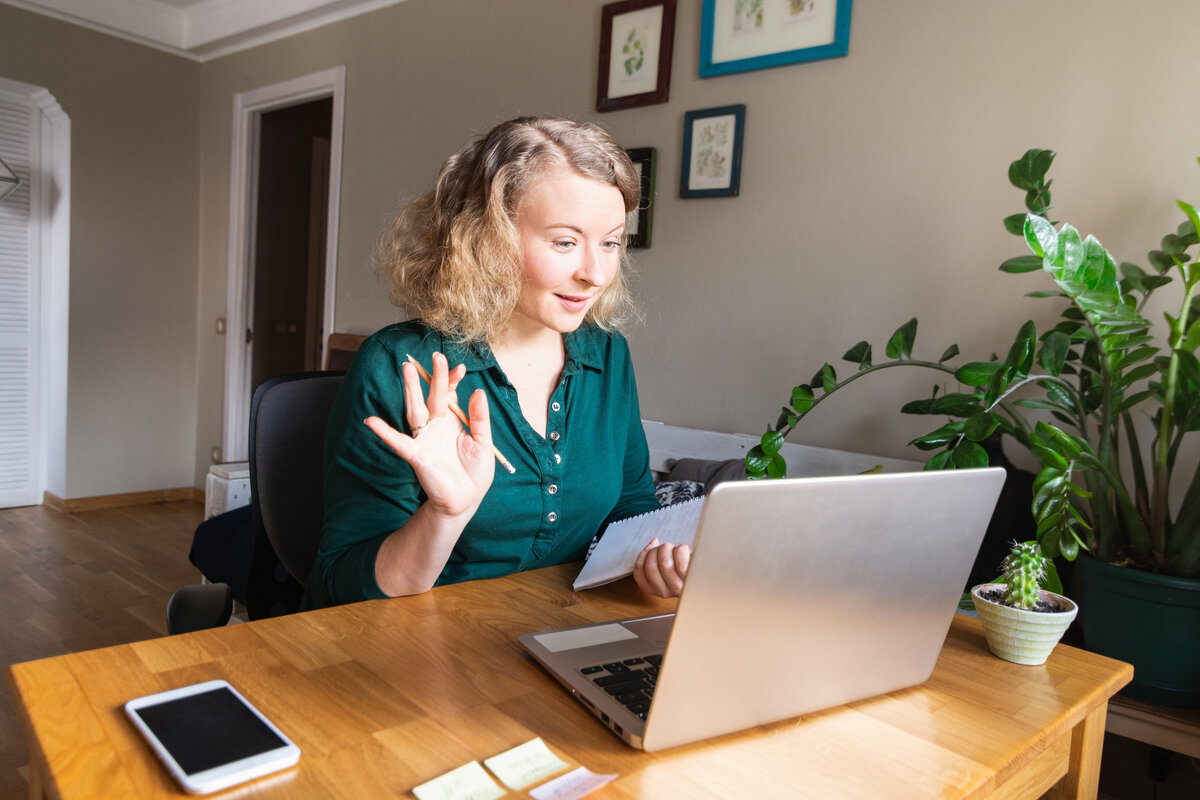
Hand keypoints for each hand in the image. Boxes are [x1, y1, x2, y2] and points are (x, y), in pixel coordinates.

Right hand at [364, 352, 495, 519]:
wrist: (465, 500)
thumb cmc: (474, 473)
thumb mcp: (483, 443)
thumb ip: (479, 418)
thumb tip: (479, 392)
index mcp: (452, 421)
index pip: (450, 394)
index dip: (454, 380)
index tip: (461, 367)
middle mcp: (436, 425)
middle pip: (433, 396)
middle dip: (434, 377)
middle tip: (437, 356)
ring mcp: (424, 438)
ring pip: (415, 409)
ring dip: (411, 390)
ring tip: (406, 369)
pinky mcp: (416, 455)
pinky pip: (398, 442)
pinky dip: (384, 432)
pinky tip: (371, 421)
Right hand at [633, 537, 690, 597]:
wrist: (708, 575)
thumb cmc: (687, 567)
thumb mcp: (667, 567)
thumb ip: (655, 558)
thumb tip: (653, 543)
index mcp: (655, 589)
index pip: (639, 573)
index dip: (643, 555)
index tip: (652, 547)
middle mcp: (665, 592)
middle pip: (650, 566)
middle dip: (657, 550)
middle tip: (666, 547)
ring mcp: (678, 588)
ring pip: (664, 563)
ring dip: (669, 549)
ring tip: (675, 548)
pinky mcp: (690, 581)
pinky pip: (681, 564)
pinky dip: (681, 551)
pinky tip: (684, 550)